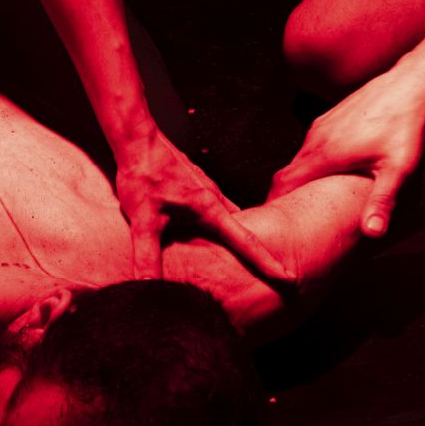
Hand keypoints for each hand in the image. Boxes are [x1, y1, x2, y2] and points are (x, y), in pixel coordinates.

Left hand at [115, 126, 293, 281]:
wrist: (137, 138)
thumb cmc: (144, 175)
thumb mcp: (144, 221)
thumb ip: (148, 256)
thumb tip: (151, 288)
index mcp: (210, 209)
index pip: (247, 241)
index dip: (267, 262)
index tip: (287, 277)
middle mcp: (215, 199)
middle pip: (243, 231)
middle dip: (256, 253)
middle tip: (269, 275)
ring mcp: (207, 189)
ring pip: (227, 220)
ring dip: (233, 239)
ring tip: (236, 261)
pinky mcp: (195, 184)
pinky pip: (214, 210)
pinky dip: (215, 226)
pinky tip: (203, 234)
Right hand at [269, 68, 424, 237]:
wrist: (407, 84)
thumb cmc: (405, 126)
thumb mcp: (397, 168)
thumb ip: (381, 201)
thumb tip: (372, 233)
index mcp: (325, 155)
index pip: (284, 183)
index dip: (273, 202)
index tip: (271, 222)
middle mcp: (316, 139)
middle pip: (288, 172)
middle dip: (284, 196)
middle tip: (288, 221)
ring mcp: (321, 127)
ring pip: (300, 158)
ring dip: (298, 179)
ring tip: (307, 202)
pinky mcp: (330, 119)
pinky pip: (311, 146)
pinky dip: (310, 164)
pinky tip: (327, 174)